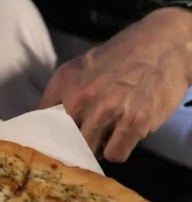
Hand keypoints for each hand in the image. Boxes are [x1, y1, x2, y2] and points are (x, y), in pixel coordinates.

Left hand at [40, 8, 191, 161]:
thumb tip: (42, 120)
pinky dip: (116, 152)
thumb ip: (58, 93)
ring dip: (95, 150)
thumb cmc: (116, 57)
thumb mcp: (77, 67)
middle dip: (71, 145)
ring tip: (101, 140)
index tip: (48, 143)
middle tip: (78, 145)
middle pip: (65, 139)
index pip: (42, 120)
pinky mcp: (134, 123)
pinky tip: (118, 140)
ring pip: (90, 150)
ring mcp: (109, 112)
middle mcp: (82, 98)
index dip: (44, 134)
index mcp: (66, 84)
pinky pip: (116, 154)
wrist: (160, 48)